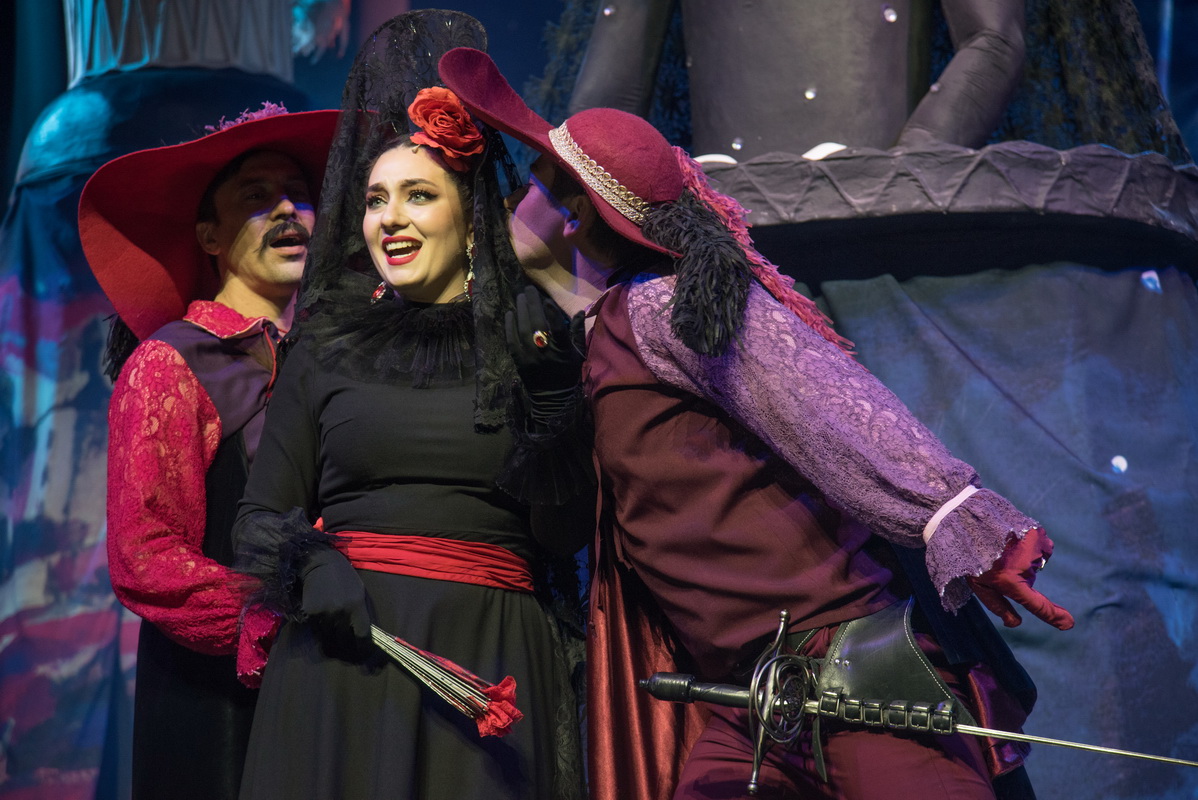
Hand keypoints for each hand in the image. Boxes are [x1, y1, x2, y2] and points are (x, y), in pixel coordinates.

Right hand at [299, 547, 373, 659]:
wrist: (319, 563)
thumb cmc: (344, 577)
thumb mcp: (359, 592)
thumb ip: (360, 613)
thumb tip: (362, 635)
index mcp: (356, 605)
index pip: (362, 634)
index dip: (363, 648)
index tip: (364, 655)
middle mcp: (340, 611)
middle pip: (345, 640)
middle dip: (348, 649)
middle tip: (350, 653)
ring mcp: (324, 613)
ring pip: (329, 638)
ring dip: (332, 642)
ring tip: (336, 642)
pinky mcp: (310, 613)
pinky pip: (316, 629)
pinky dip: (319, 631)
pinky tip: (322, 625)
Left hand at [505, 286, 584, 420]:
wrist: (552, 396)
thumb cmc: (568, 372)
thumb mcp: (578, 353)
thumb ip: (577, 332)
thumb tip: (579, 311)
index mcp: (562, 351)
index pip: (558, 330)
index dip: (552, 315)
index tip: (547, 300)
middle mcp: (545, 353)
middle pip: (537, 325)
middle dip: (532, 305)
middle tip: (528, 289)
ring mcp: (530, 357)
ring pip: (523, 329)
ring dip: (520, 311)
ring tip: (519, 297)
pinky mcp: (519, 360)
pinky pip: (512, 340)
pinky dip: (510, 325)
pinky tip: (510, 313)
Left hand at [967, 527, 1073, 630]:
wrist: (966, 519)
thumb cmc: (970, 554)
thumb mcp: (977, 584)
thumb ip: (998, 605)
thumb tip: (1016, 624)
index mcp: (1008, 581)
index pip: (1036, 604)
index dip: (1053, 616)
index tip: (1069, 624)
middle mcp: (1024, 565)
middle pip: (1031, 578)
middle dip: (1018, 572)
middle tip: (997, 558)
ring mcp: (1033, 546)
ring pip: (1037, 560)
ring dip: (1025, 555)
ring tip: (1003, 544)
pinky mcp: (1036, 531)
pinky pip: (1041, 544)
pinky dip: (1031, 542)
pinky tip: (1013, 535)